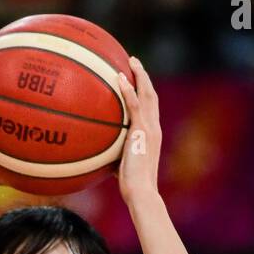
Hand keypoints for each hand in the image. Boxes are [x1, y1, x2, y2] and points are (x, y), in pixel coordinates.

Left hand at [116, 55, 161, 202]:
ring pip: (147, 94)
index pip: (150, 108)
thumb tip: (99, 156)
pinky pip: (134, 105)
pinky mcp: (142, 131)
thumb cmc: (132, 187)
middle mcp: (154, 128)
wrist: (141, 192)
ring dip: (139, 75)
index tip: (137, 80)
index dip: (145, 92)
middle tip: (134, 63)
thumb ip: (115, 156)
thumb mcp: (122, 167)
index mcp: (152, 135)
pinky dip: (128, 89)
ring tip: (131, 61)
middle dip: (144, 77)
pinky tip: (119, 77)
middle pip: (152, 95)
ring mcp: (150, 128)